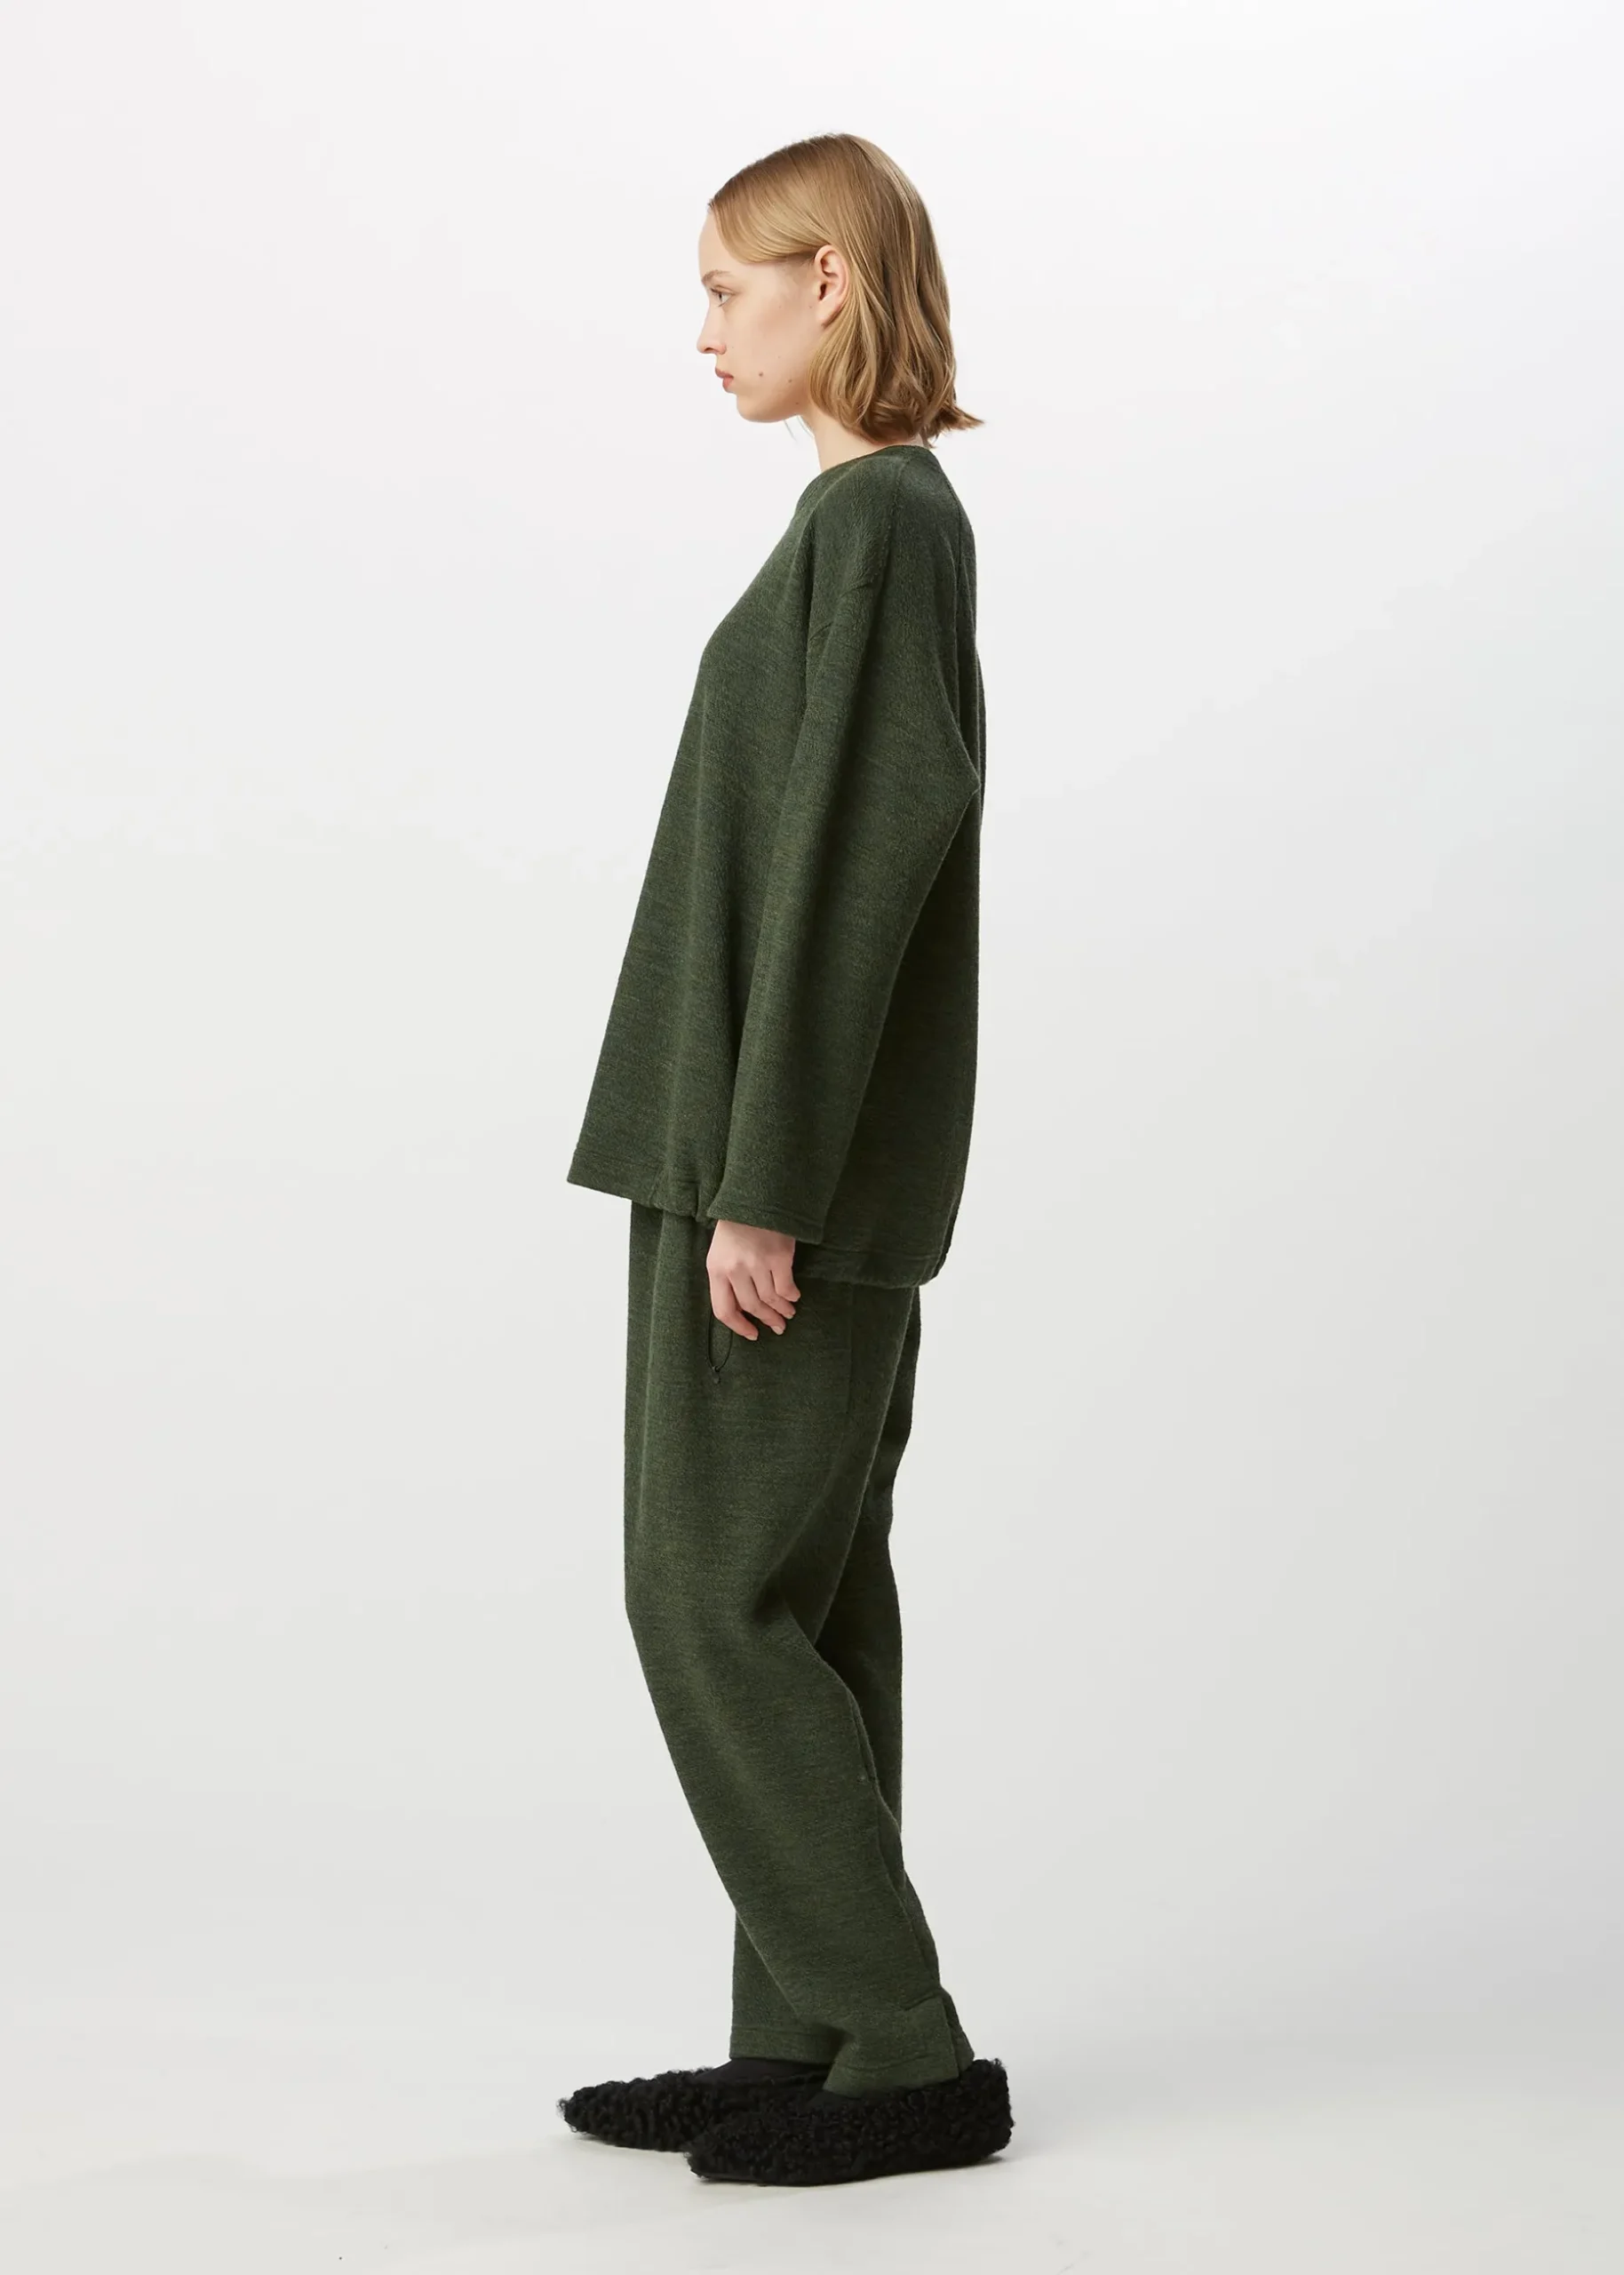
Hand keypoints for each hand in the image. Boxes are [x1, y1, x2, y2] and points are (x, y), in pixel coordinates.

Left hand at [707, 1220, 799, 1338]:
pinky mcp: (778, 1257)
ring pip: (770, 1299)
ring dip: (781, 1310)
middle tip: (777, 1327)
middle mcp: (735, 1269)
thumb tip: (744, 1309)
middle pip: (751, 1306)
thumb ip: (727, 1279)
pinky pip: (786, 1287)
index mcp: (716, 1269)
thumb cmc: (737, 1227)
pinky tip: (794, 1297)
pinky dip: (791, 1296)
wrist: (756, 1199)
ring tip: (788, 1313)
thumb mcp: (721, 1253)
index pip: (723, 1309)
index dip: (738, 1326)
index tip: (752, 1334)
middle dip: (766, 1320)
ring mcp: (757, 1264)